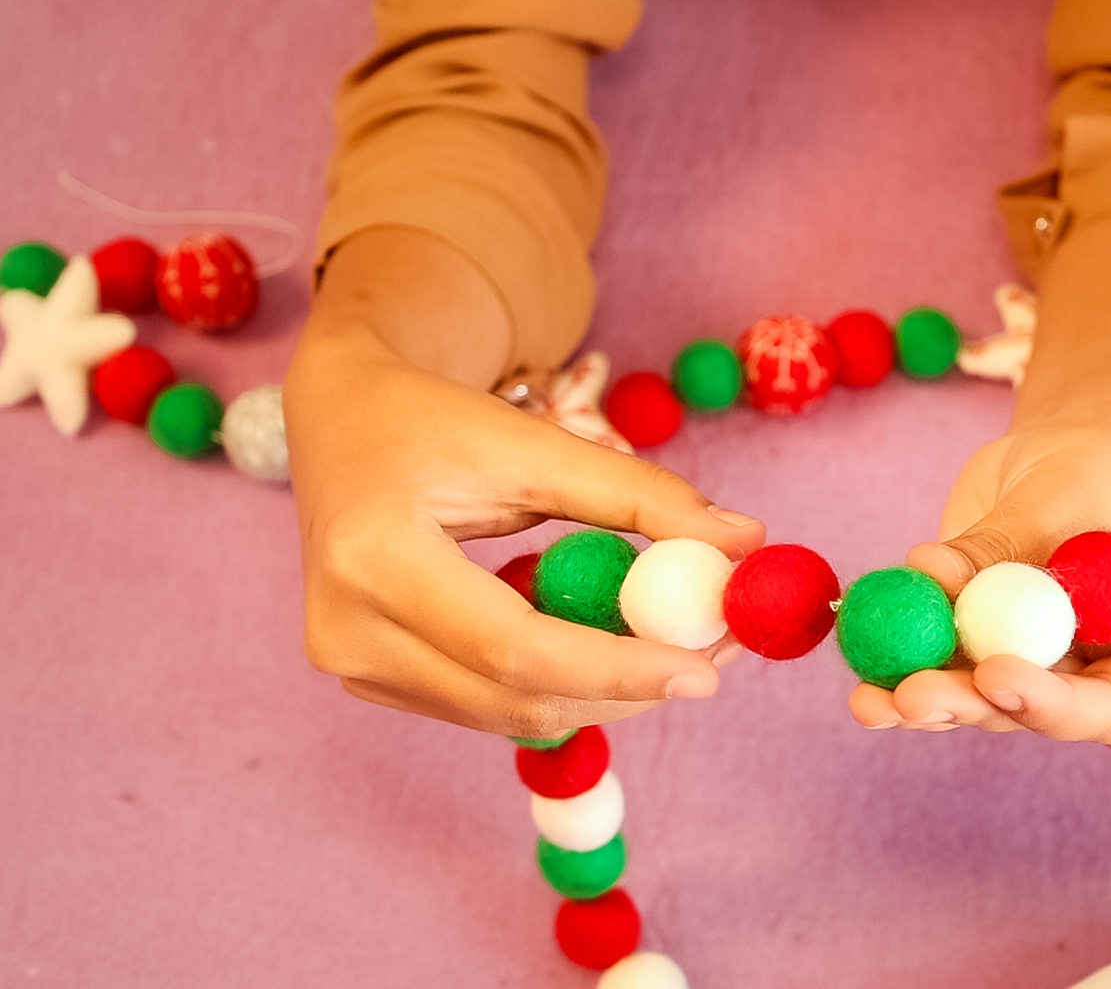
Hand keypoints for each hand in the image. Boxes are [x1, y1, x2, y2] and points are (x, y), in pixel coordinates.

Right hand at [285, 292, 764, 740]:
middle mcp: (349, 629)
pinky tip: (588, 629)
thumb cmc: (434, 421)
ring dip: (601, 687)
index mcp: (375, 559)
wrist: (342, 420)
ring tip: (665, 634)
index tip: (706, 666)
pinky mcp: (368, 678)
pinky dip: (555, 677)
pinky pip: (485, 702)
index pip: (516, 648)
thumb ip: (640, 496)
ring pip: (509, 712)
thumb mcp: (535, 444)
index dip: (619, 667)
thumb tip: (746, 542)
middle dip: (628, 685)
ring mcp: (351, 665)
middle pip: (516, 697)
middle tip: (712, 653)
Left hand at [847, 416, 1110, 754]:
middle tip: (911, 695)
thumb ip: (1001, 547)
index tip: (995, 673)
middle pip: (1039, 716)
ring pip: (983, 706)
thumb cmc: (1097, 469)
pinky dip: (904, 681)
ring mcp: (1047, 684)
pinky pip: (949, 681)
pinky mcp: (989, 666)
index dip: (1055, 701)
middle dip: (970, 705)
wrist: (1072, 454)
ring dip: (926, 698)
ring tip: (873, 694)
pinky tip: (865, 691)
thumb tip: (930, 573)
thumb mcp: (1060, 495)